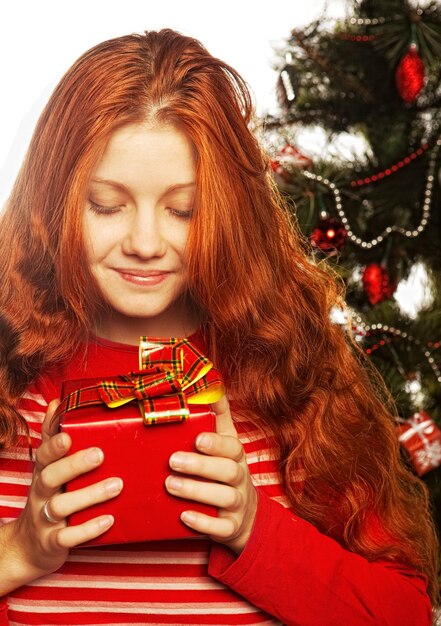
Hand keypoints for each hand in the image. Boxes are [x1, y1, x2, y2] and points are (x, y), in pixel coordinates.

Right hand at [12, 400, 122, 579]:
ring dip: (90, 495)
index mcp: (43, 472)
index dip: (53, 444)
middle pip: (50, 476)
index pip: (43, 454)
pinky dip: (88, 529)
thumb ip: (51, 437)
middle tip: (100, 454)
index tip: (68, 435)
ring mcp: (45, 518)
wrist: (29, 547)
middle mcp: (40, 494)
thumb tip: (55, 402)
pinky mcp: (53, 542)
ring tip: (117, 485)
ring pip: (61, 505)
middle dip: (74, 464)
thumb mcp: (47, 468)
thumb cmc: (47, 498)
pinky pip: (67, 537)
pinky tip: (109, 519)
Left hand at [165, 396, 256, 553]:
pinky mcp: (231, 528)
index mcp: (237, 457)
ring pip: (223, 498)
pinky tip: (184, 516)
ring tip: (170, 484)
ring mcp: (238, 505)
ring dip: (197, 491)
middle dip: (201, 466)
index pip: (233, 447)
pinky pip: (221, 528)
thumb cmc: (227, 471)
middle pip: (228, 471)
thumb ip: (219, 416)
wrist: (246, 517)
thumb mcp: (227, 443)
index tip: (198, 438)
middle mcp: (241, 480)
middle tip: (172, 461)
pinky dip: (204, 523)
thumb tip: (213, 383)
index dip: (217, 443)